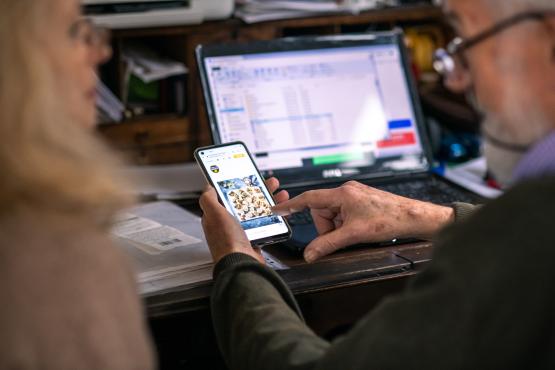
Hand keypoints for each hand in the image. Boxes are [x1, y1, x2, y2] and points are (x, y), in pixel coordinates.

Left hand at [199, 177, 289, 263]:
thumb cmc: (227, 242)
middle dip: (259, 190)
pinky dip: (274, 216)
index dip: (238, 185)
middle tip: (270, 183)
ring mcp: (243, 232)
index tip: (249, 177)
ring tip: (279, 194)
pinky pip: (266, 224)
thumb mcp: (214, 214)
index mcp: (217, 216)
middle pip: (245, 201)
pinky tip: (281, 211)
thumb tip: (208, 187)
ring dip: (269, 201)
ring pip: (258, 211)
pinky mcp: (255, 239)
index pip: (227, 196)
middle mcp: (229, 224)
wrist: (242, 264)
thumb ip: (208, 199)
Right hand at [272, 181, 453, 262]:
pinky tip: (359, 229)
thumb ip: (328, 244)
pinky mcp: (360, 201)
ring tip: (356, 232)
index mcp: (342, 193)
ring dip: (338, 228)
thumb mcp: (354, 235)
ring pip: (333, 215)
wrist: (413, 217)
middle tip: (343, 236)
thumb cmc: (389, 219)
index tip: (277, 208)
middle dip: (327, 228)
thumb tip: (310, 254)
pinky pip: (343, 215)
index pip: (309, 198)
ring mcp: (354, 196)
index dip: (291, 205)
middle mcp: (346, 191)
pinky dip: (346, 225)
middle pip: (321, 212)